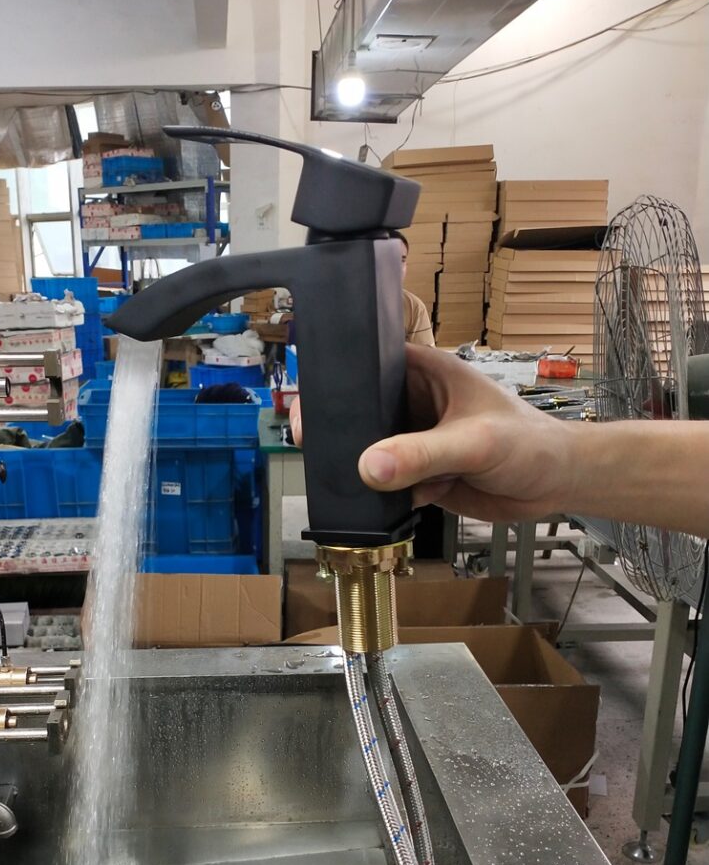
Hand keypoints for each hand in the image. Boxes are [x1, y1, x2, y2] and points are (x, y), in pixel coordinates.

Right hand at [291, 345, 575, 521]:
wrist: (555, 484)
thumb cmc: (529, 443)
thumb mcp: (473, 443)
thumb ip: (421, 455)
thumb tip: (368, 467)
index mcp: (421, 371)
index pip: (363, 365)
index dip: (334, 381)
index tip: (310, 408)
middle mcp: (410, 402)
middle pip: (357, 412)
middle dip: (341, 435)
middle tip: (318, 451)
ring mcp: (411, 438)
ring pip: (367, 452)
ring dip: (363, 470)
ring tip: (358, 481)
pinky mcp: (416, 473)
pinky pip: (384, 483)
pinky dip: (383, 495)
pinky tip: (397, 500)